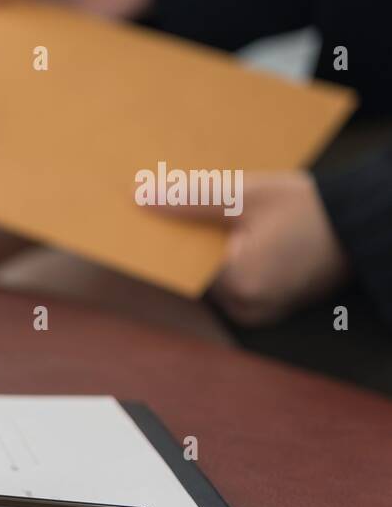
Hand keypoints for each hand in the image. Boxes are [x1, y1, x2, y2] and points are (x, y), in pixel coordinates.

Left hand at [146, 172, 350, 326]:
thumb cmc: (312, 209)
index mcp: (238, 284)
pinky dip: (229, 263)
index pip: (180, 265)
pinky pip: (236, 284)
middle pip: (196, 275)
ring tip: (201, 220)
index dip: (162, 240)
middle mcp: (247, 307)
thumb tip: (142, 197)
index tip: (144, 219)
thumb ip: (193, 198)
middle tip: (170, 212)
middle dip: (185, 245)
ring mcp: (261, 311)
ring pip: (215, 280)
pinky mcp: (272, 306)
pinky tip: (228, 235)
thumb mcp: (248, 195)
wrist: (363, 224)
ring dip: (208, 254)